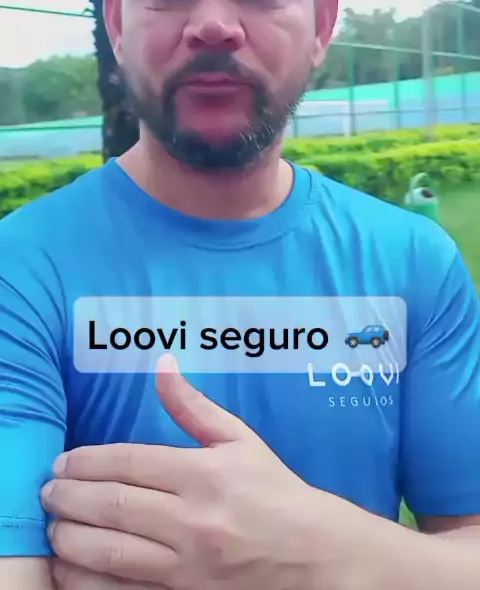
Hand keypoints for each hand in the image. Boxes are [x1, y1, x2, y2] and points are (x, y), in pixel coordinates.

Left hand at [42, 355, 371, 589]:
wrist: (314, 557)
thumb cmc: (275, 492)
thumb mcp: (240, 440)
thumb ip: (193, 406)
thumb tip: (163, 364)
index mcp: (205, 475)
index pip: (130, 462)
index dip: (88, 461)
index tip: (64, 461)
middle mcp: (194, 520)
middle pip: (113, 505)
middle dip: (70, 496)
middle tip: (49, 490)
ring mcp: (188, 567)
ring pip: (110, 552)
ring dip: (71, 538)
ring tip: (54, 524)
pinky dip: (88, 582)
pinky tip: (70, 568)